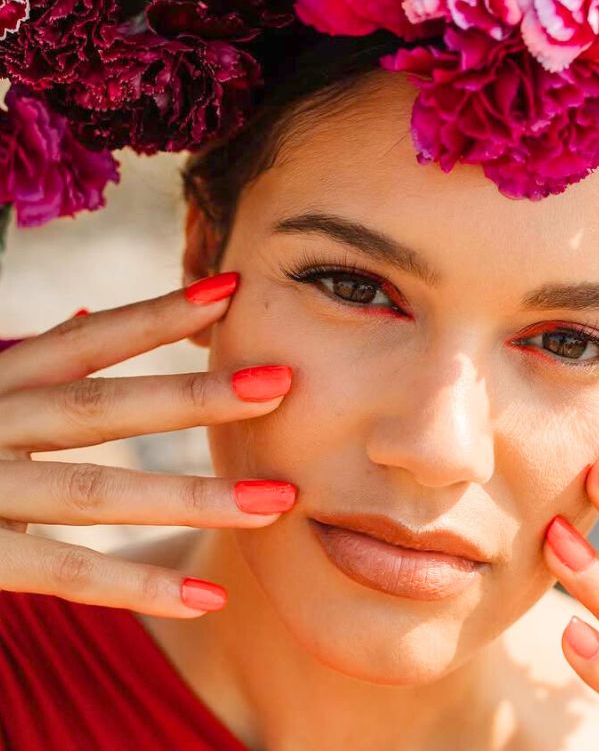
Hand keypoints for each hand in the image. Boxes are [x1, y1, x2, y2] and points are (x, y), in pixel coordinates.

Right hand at [0, 274, 297, 617]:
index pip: (85, 339)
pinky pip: (60, 576)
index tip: (232, 290)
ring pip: (95, 494)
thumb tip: (85, 315)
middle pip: (103, 409)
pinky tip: (205, 599)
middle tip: (282, 384)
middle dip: (195, 396)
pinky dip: (134, 587)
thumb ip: (24, 359)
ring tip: (275, 502)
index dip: (157, 314)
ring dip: (191, 497)